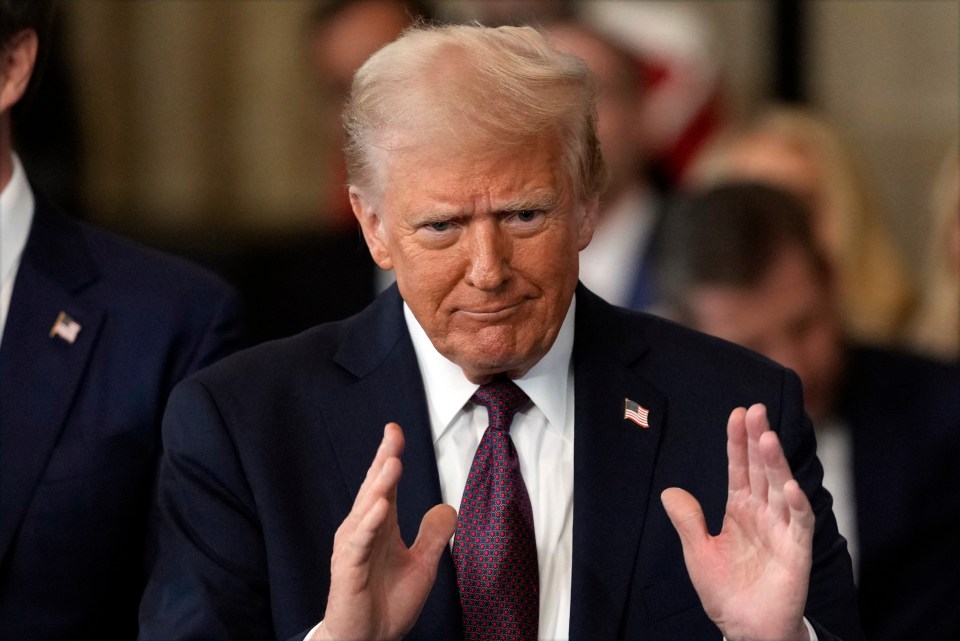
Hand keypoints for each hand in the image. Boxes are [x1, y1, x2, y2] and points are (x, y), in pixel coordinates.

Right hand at [315, 423, 457, 640]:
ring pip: (365, 510)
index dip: (389, 456)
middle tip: (393, 435)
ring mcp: (353, 548)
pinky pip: (358, 543)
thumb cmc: (387, 604)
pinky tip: (379, 507)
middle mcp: (363, 530)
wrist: (368, 640)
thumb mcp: (422, 565)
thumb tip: (447, 507)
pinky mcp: (347, 569)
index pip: (384, 484)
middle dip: (383, 460)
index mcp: (379, 526)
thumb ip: (433, 536)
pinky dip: (368, 524)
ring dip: (379, 486)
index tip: (395, 430)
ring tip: (392, 463)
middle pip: (373, 488)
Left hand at [661, 404, 812, 640]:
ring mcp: (781, 529)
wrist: (745, 628)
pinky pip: (799, 524)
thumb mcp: (697, 552)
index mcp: (740, 509)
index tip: (737, 413)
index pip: (739, 468)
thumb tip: (670, 491)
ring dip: (776, 463)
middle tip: (756, 410)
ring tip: (768, 438)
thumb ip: (688, 520)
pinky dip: (796, 505)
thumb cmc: (725, 591)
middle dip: (759, 440)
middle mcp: (763, 513)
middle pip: (762, 469)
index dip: (738, 442)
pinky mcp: (796, 551)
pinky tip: (789, 487)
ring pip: (781, 488)